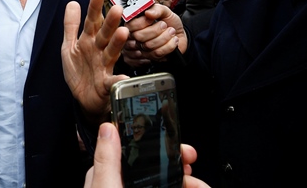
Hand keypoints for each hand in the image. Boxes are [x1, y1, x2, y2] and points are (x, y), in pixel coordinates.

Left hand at [61, 0, 129, 121]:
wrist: (85, 99)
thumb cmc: (80, 71)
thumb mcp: (70, 46)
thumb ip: (71, 25)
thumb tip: (72, 3)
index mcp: (89, 40)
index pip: (92, 20)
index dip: (94, 6)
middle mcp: (99, 51)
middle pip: (105, 34)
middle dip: (110, 22)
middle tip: (117, 8)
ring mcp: (104, 66)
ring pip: (111, 53)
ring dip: (118, 43)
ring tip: (123, 32)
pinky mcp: (106, 84)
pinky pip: (113, 82)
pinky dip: (118, 81)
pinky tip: (124, 77)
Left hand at [84, 122, 210, 187]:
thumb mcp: (103, 185)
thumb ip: (107, 159)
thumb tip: (108, 126)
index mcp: (109, 176)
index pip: (136, 151)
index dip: (159, 144)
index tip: (178, 144)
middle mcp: (125, 185)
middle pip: (159, 168)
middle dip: (181, 166)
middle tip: (193, 164)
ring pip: (170, 182)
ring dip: (191, 182)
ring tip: (203, 185)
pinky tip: (200, 187)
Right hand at [124, 4, 185, 61]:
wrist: (179, 35)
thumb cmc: (169, 23)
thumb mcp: (165, 12)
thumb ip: (157, 9)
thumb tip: (148, 13)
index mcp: (135, 24)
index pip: (130, 25)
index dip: (142, 22)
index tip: (152, 19)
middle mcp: (135, 37)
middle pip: (139, 36)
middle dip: (156, 30)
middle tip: (165, 25)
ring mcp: (141, 49)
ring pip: (148, 46)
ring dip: (165, 38)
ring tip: (172, 33)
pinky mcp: (150, 58)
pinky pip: (156, 55)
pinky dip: (168, 47)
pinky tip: (173, 41)